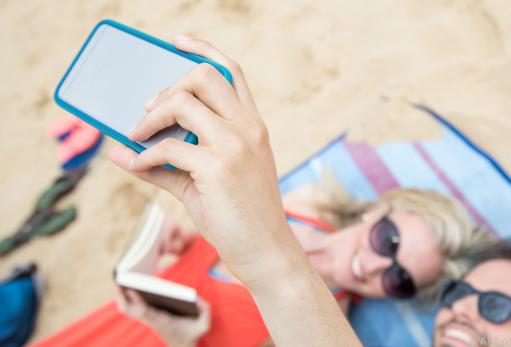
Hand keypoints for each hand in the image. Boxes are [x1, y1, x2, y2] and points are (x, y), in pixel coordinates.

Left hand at [107, 35, 295, 288]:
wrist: (266, 251)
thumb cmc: (240, 215)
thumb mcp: (207, 181)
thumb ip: (168, 162)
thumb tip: (119, 151)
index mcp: (253, 126)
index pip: (231, 72)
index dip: (204, 49)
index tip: (178, 41)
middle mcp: (247, 128)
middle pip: (204, 76)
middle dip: (168, 86)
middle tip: (149, 110)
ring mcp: (235, 145)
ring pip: (183, 103)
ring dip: (151, 117)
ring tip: (138, 136)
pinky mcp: (217, 168)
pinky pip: (167, 149)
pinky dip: (145, 155)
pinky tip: (138, 163)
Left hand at [116, 287, 209, 346]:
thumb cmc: (192, 335)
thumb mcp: (204, 326)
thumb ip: (205, 311)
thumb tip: (197, 298)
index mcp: (163, 322)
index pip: (146, 311)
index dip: (137, 300)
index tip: (130, 289)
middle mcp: (152, 320)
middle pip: (129, 311)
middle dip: (121, 297)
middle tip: (116, 281)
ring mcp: (148, 319)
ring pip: (128, 310)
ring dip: (121, 297)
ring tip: (119, 280)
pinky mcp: (148, 317)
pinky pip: (133, 308)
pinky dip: (128, 298)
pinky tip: (128, 285)